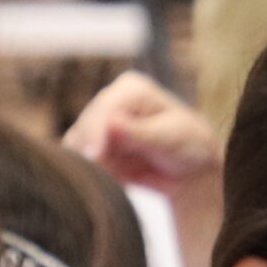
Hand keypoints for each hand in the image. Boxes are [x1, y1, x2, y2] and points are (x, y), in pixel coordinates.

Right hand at [64, 71, 218, 202]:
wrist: (189, 170)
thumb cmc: (189, 147)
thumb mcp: (171, 139)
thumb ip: (142, 133)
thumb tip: (112, 122)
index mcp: (131, 90)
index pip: (104, 108)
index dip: (96, 131)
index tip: (95, 155)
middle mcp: (110, 102)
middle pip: (85, 127)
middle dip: (94, 152)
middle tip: (112, 173)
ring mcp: (98, 124)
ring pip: (77, 146)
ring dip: (94, 164)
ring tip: (123, 174)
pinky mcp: (91, 146)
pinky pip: (79, 161)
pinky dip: (94, 172)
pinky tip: (118, 177)